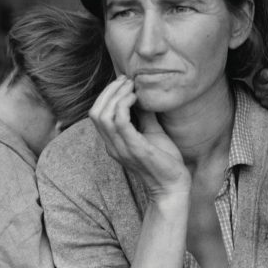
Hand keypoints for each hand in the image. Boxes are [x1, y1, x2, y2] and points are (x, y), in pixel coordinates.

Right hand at [89, 76, 190, 197]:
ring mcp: (121, 148)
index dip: (106, 94)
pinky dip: (125, 105)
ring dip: (116, 95)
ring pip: (103, 115)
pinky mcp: (135, 149)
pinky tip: (137, 98)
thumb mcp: (152, 133)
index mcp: (113, 143)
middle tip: (127, 81)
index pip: (96, 114)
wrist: (173, 186)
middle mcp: (112, 146)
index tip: (124, 82)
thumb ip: (144, 116)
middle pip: (95, 112)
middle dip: (109, 91)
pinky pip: (120, 122)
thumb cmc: (164, 161)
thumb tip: (144, 95)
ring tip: (132, 87)